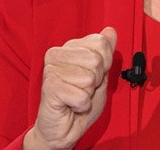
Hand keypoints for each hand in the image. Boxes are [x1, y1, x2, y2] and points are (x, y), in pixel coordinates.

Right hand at [24, 27, 117, 149]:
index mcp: (71, 46)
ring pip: (90, 77)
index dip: (105, 63)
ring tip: (76, 96)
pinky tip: (71, 105)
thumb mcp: (101, 74)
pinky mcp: (49, 87)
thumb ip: (106, 52)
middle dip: (96, 79)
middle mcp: (57, 53)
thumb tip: (110, 30)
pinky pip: (81, 95)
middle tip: (83, 88)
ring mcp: (51, 69)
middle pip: (97, 59)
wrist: (64, 129)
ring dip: (88, 93)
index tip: (94, 76)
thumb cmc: (81, 102)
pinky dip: (81, 105)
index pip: (101, 42)